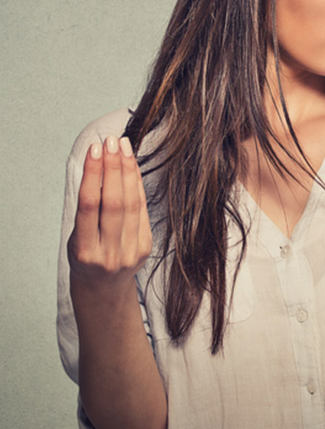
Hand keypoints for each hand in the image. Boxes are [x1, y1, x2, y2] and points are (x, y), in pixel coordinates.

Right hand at [68, 135, 151, 291]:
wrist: (103, 287)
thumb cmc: (85, 255)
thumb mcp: (77, 238)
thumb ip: (88, 209)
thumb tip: (99, 165)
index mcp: (84, 251)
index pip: (90, 205)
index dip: (93, 174)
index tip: (94, 149)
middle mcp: (108, 253)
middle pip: (114, 202)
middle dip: (113, 167)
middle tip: (111, 141)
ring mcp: (129, 252)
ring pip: (131, 204)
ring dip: (127, 171)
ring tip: (123, 147)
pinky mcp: (145, 248)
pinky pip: (142, 210)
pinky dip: (136, 186)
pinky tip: (132, 166)